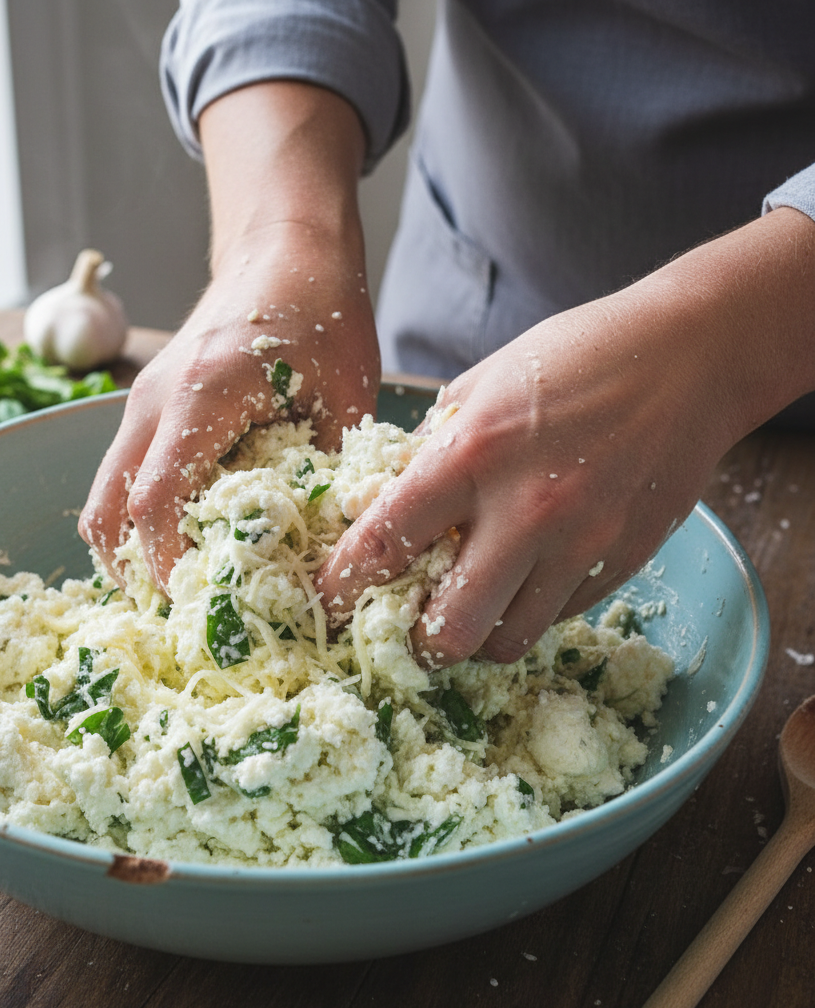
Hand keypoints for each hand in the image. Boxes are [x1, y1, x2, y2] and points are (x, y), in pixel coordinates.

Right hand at [79, 227, 378, 587]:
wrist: (284, 244)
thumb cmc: (323, 309)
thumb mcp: (348, 393)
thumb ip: (335, 471)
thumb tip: (334, 547)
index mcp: (202, 397)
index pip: (155, 502)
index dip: (167, 565)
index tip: (198, 605)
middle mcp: (155, 400)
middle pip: (106, 508)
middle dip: (133, 569)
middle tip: (181, 611)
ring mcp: (144, 399)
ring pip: (106, 491)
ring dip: (131, 544)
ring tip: (183, 584)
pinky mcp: (151, 402)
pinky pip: (124, 471)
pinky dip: (139, 514)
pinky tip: (187, 534)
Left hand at [316, 207, 814, 664]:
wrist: (689, 357)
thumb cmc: (575, 356)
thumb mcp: (480, 383)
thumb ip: (432, 449)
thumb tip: (389, 500)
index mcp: (472, 453)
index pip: (387, 541)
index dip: (346, 582)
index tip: (330, 601)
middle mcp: (525, 510)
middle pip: (450, 628)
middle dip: (419, 641)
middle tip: (409, 628)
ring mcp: (581, 544)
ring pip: (509, 641)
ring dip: (478, 637)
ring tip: (470, 610)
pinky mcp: (622, 562)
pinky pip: (558, 619)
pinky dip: (529, 614)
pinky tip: (525, 581)